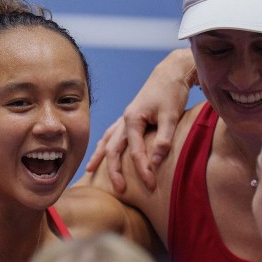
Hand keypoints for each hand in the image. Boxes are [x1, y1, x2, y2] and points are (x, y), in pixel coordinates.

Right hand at [86, 48, 194, 192]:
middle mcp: (125, 119)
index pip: (135, 151)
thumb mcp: (171, 116)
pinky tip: (103, 150)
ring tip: (89, 171)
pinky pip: (112, 133)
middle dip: (114, 171)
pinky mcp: (130, 116)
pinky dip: (105, 144)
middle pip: (114, 149)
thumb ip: (163, 139)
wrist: (171, 72)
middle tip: (119, 190)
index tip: (150, 185)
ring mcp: (125, 117)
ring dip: (100, 156)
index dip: (143, 170)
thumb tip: (156, 161)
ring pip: (108, 140)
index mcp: (133, 119)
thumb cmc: (172, 91)